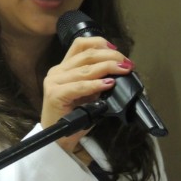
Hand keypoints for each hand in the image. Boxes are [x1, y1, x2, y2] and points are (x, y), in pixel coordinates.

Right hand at [41, 36, 134, 152]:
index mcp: (64, 68)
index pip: (80, 44)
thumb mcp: (89, 93)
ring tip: (123, 70)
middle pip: (86, 55)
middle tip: (127, 63)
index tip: (116, 49)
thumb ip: (97, 79)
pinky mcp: (55, 95)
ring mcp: (54, 82)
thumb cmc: (75, 116)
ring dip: (107, 67)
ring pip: (85, 69)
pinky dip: (95, 84)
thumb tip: (119, 70)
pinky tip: (108, 84)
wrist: (59, 138)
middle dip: (111, 56)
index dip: (99, 42)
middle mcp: (57, 71)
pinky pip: (79, 86)